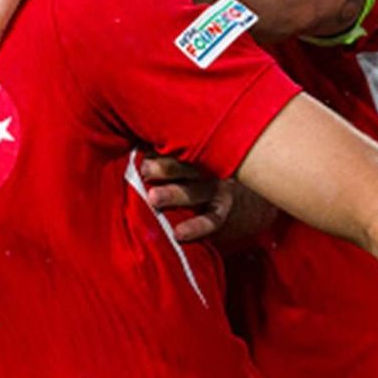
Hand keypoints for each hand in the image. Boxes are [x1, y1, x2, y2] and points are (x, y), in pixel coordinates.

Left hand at [139, 156, 280, 242]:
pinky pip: (211, 219)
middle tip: (145, 169)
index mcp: (196, 147)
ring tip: (153, 198)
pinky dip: (196, 227)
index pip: (179, 144)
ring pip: (195, 190)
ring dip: (175, 194)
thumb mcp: (188, 153)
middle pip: (186, 163)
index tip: (141, 148)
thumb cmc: (198, 167)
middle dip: (165, 166)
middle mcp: (207, 165)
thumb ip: (165, 150)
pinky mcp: (222, 209)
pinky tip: (178, 234)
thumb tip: (133, 148)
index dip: (160, 145)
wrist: (244, 189)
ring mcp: (216, 187)